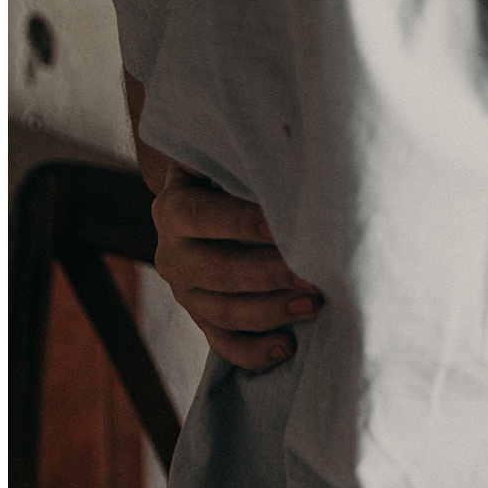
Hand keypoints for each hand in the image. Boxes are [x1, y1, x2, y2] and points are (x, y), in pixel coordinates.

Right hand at [152, 163, 323, 371]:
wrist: (206, 197)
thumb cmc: (231, 169)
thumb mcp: (227, 156)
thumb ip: (250, 152)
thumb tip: (294, 135)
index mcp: (173, 208)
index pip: (199, 217)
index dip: (239, 222)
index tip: (284, 224)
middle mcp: (171, 253)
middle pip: (216, 272)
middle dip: (269, 275)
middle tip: (316, 275)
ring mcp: (184, 291)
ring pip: (222, 312)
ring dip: (271, 312)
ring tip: (315, 305)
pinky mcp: (201, 318)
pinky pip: (222, 344)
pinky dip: (253, 352)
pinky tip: (287, 348)